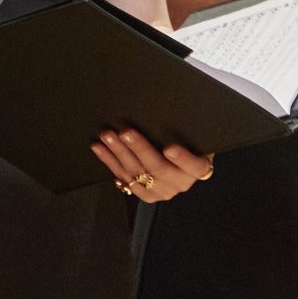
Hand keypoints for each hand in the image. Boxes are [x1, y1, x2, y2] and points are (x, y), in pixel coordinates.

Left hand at [91, 127, 213, 202]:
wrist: (180, 159)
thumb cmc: (185, 140)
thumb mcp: (190, 133)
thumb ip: (181, 127)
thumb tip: (164, 104)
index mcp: (198, 168)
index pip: (194, 165)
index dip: (182, 158)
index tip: (169, 148)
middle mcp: (181, 183)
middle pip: (159, 168)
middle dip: (139, 149)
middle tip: (125, 132)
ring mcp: (162, 191)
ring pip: (138, 174)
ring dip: (119, 153)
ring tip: (107, 136)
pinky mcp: (145, 194)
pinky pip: (124, 178)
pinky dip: (110, 162)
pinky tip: (99, 148)